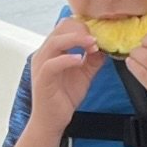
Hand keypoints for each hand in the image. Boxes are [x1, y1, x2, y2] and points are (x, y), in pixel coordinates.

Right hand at [26, 17, 104, 135]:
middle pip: (60, 28)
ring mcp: (41, 65)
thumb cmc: (63, 97)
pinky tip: (80, 60)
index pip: (66, 26)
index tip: (100, 34)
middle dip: (82, 29)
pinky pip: (52, 64)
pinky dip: (67, 59)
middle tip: (97, 38)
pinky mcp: (42, 78)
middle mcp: (45, 53)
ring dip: (76, 39)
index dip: (84, 26)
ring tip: (92, 44)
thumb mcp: (84, 74)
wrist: (52, 121)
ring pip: (55, 41)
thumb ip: (93, 60)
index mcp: (53, 50)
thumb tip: (105, 47)